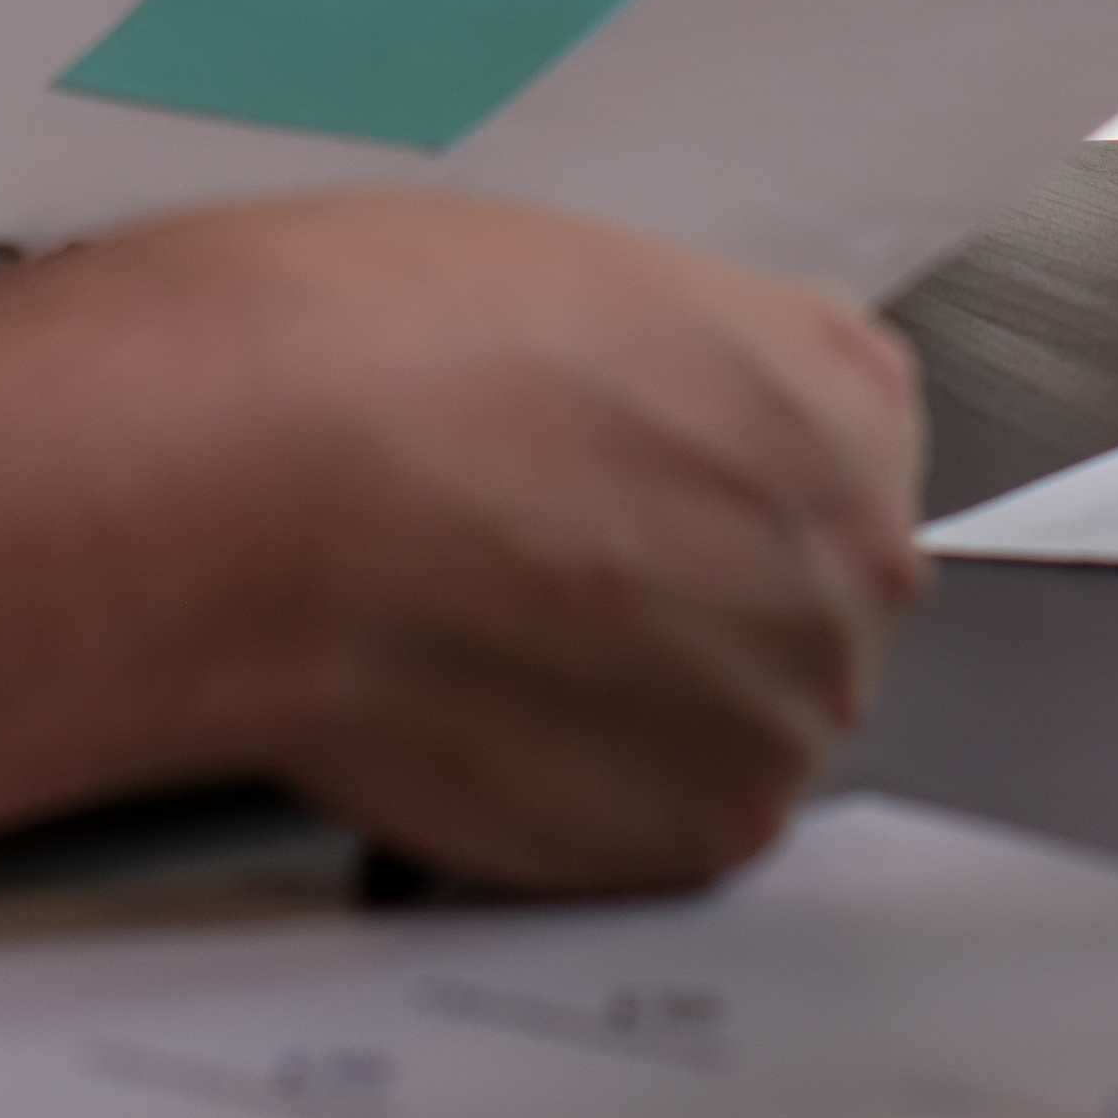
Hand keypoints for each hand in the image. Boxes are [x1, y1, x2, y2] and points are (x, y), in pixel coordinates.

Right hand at [73, 195, 921, 895]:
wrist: (261, 486)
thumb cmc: (365, 355)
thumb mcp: (562, 287)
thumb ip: (654, 385)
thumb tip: (622, 438)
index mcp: (842, 391)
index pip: (822, 463)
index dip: (699, 488)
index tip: (623, 502)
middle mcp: (856, 551)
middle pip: (793, 603)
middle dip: (680, 606)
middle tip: (537, 584)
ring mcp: (795, 702)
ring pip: (730, 724)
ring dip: (631, 712)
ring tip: (483, 653)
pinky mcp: (710, 830)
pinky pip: (657, 829)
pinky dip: (572, 800)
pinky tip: (473, 726)